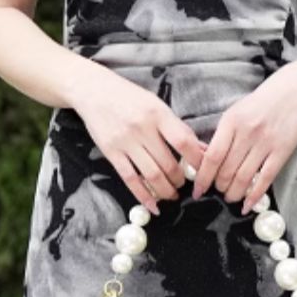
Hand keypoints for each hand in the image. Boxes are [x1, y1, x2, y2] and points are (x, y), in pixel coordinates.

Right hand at [75, 64, 208, 213]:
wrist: (93, 91)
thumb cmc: (129, 97)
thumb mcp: (157, 105)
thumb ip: (178, 128)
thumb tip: (201, 149)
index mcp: (158, 114)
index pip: (184, 142)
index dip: (197, 161)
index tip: (203, 171)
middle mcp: (142, 128)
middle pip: (168, 163)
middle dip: (180, 180)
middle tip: (184, 184)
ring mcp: (125, 142)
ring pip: (152, 175)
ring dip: (166, 190)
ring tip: (172, 194)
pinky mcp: (111, 153)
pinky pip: (130, 179)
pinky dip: (144, 196)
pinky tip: (153, 205)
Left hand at [191, 63, 296, 209]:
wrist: (295, 90)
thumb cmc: (263, 101)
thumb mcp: (236, 111)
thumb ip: (223, 134)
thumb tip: (206, 159)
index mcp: (231, 121)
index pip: (212, 156)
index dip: (203, 177)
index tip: (198, 189)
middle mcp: (247, 132)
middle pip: (226, 170)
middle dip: (219, 187)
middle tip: (217, 192)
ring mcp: (266, 142)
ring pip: (244, 178)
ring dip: (234, 193)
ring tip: (230, 197)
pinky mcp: (283, 150)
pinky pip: (265, 178)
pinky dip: (254, 195)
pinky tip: (247, 205)